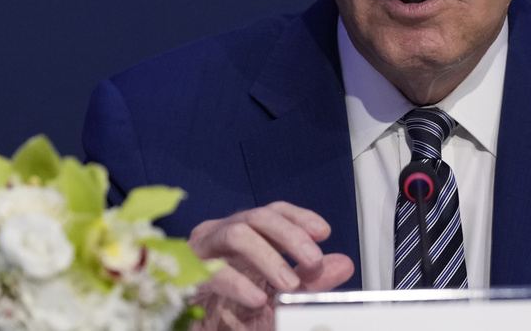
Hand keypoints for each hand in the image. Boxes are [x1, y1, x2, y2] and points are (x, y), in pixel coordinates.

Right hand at [187, 201, 354, 330]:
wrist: (199, 328)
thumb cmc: (235, 306)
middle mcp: (222, 233)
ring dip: (268, 256)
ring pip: (237, 235)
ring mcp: (202, 251)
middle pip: (258, 216)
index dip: (299, 217)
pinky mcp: (186, 276)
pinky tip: (258, 298)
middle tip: (313, 260)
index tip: (323, 232)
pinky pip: (213, 273)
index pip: (273, 211)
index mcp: (244, 232)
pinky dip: (239, 285)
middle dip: (290, 235)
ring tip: (289, 283)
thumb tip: (343, 264)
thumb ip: (310, 278)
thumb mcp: (279, 293)